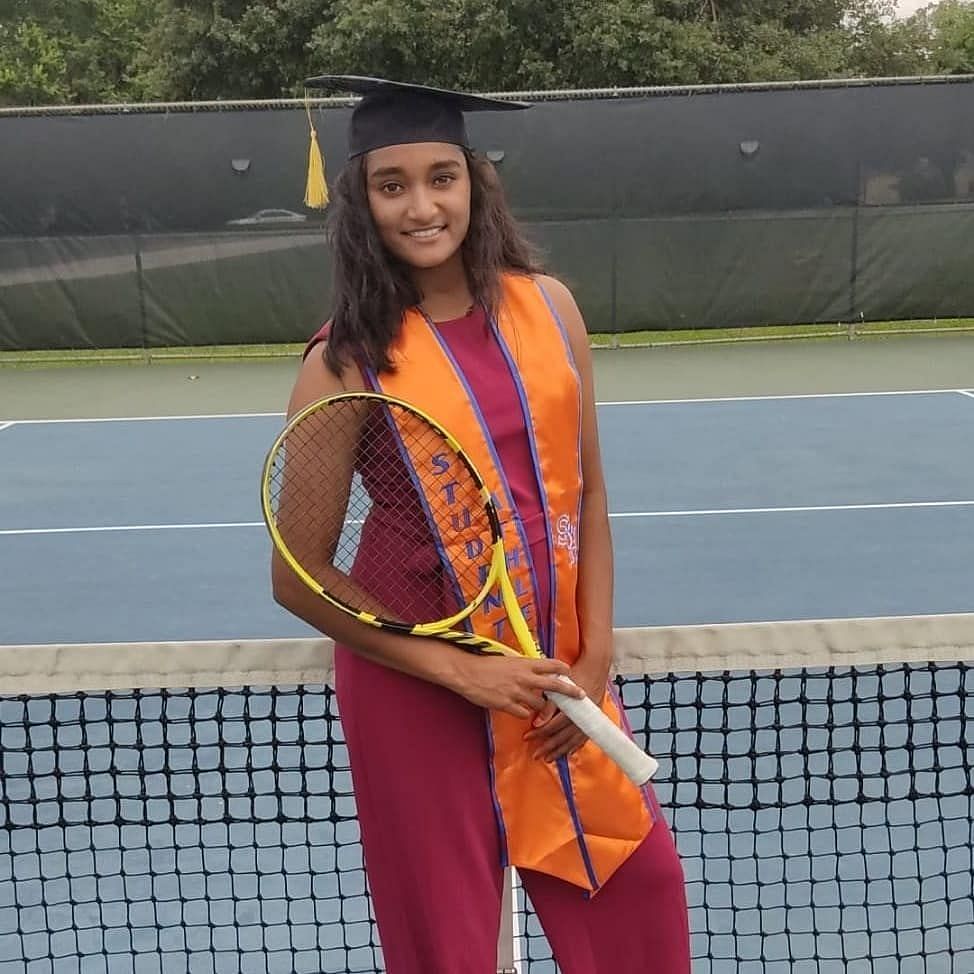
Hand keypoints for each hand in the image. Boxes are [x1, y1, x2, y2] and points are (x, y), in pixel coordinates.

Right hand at [450, 653, 583, 719]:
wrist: (467, 672)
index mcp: (524, 663)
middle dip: (569, 690)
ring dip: (542, 707)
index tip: (570, 672)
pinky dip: (524, 714)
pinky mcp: (507, 704)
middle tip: (581, 695)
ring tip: (543, 710)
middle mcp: (524, 677)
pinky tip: (520, 712)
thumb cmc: (485, 665)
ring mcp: (516, 692)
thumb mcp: (507, 660)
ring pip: (540, 704)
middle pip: (553, 684)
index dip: (562, 668)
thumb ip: (522, 666)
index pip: (550, 664)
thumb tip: (533, 670)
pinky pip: (523, 713)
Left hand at [522, 656, 609, 762]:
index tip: (528, 736)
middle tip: (536, 754)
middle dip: (548, 747)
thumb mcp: (557, 685)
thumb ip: (548, 705)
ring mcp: (588, 720)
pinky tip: (567, 752)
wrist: (594, 669)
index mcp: (571, 708)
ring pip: (572, 741)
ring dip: (559, 751)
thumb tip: (537, 722)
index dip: (539, 733)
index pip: (553, 726)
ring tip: (548, 758)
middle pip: (562, 737)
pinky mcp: (593, 721)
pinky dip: (575, 747)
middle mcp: (581, 717)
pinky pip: (583, 738)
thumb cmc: (575, 674)